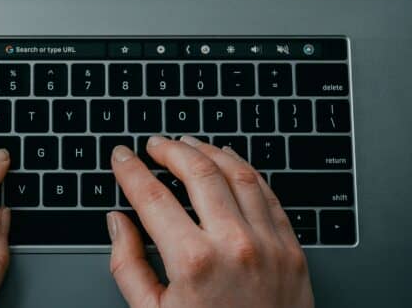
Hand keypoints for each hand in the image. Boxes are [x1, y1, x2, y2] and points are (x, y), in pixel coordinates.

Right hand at [108, 136, 313, 307]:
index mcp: (194, 262)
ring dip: (209, 151)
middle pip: (197, 171)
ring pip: (237, 173)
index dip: (131, 170)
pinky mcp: (292, 250)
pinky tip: (230, 163)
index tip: (122, 157)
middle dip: (170, 150)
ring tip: (189, 145)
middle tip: (154, 145)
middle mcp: (234, 245)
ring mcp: (268, 244)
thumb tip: (118, 222)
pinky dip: (246, 171)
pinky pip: (268, 194)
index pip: (152, 196)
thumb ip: (129, 265)